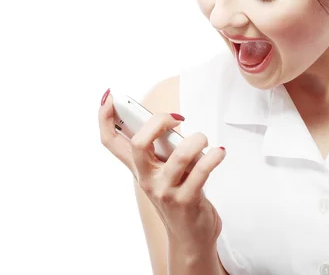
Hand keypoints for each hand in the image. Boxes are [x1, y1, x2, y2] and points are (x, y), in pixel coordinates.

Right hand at [98, 90, 226, 246]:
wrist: (190, 237)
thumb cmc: (180, 196)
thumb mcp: (165, 171)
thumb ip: (163, 148)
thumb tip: (171, 120)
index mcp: (139, 168)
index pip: (111, 142)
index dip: (104, 119)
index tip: (109, 98)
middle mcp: (147, 178)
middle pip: (138, 144)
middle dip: (158, 122)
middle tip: (177, 118)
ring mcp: (165, 191)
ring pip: (178, 156)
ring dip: (197, 141)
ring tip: (205, 141)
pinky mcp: (186, 201)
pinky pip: (201, 171)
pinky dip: (213, 157)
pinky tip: (218, 153)